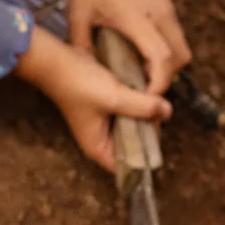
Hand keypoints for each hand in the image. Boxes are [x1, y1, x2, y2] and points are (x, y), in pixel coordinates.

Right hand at [15, 25, 169, 171]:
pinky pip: (128, 111)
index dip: (146, 154)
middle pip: (135, 144)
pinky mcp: (107, 107)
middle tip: (159, 110)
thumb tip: (168, 112)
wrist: (57, 60)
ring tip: (154, 101)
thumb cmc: (78, 84)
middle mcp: (102, 139)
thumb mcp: (114, 96)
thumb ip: (142, 106)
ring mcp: (104, 123)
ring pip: (133, 125)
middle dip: (148, 129)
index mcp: (99, 147)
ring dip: (144, 114)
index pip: (130, 164)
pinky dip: (137, 104)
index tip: (158, 133)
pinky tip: (146, 92)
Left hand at [68, 0, 189, 96]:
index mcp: (137, 18)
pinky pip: (175, 36)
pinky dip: (165, 51)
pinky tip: (142, 54)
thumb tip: (84, 74)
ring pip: (182, 48)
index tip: (144, 99)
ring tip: (142, 74)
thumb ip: (81, 45)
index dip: (158, 84)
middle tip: (142, 89)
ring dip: (167, 65)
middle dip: (166, 78)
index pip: (161, 58)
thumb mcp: (78, 13)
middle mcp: (159, 14)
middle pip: (181, 58)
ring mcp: (166, 9)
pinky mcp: (166, 5)